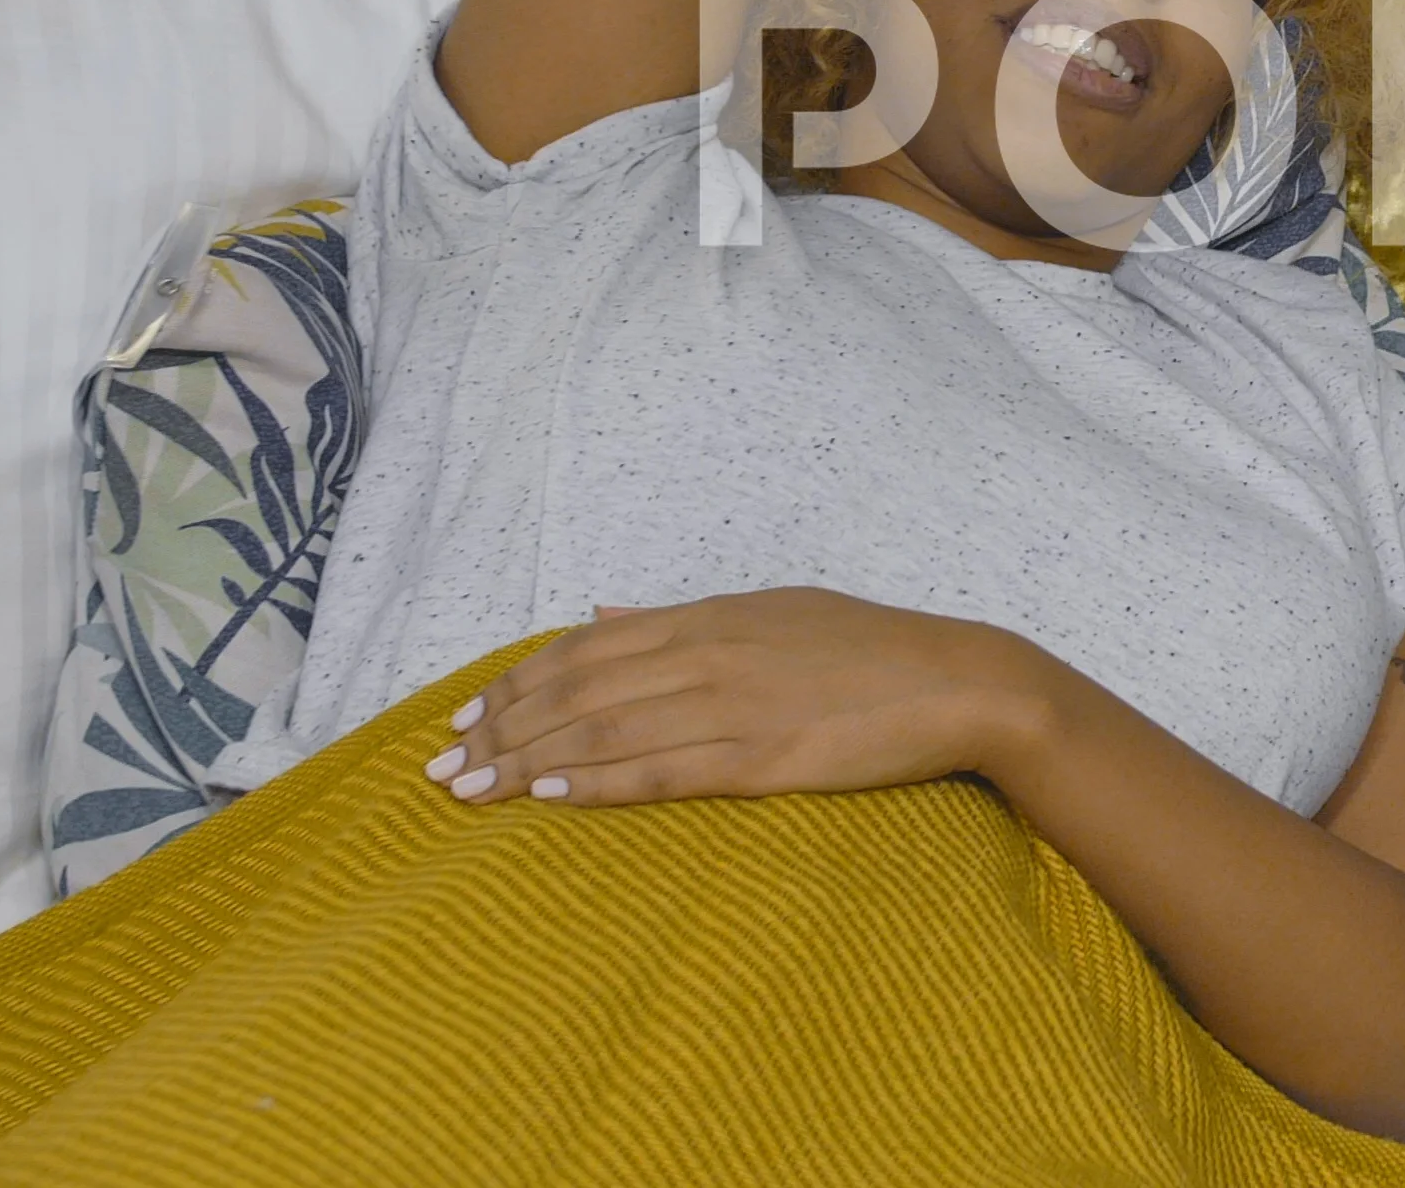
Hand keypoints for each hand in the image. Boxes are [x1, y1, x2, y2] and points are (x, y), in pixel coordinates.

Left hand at [424, 587, 1049, 807]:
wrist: (960, 680)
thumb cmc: (871, 650)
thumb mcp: (773, 609)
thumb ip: (684, 616)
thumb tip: (605, 608)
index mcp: (709, 616)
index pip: (586, 645)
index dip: (518, 682)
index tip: (467, 718)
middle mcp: (709, 652)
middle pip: (580, 688)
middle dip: (503, 728)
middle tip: (444, 767)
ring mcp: (735, 703)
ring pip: (607, 729)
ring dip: (530, 761)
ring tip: (474, 790)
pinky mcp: (764, 755)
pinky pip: (666, 770)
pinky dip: (602, 782)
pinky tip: (553, 796)